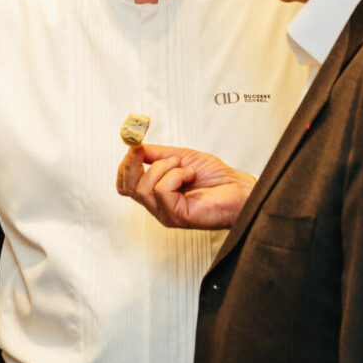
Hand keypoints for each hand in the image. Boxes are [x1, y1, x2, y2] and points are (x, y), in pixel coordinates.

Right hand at [116, 143, 253, 229]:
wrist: (238, 187)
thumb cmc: (215, 177)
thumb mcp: (180, 157)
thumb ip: (156, 154)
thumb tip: (135, 146)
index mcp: (155, 193)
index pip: (125, 185)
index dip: (125, 165)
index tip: (135, 146)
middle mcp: (157, 205)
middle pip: (127, 187)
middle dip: (132, 164)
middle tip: (142, 150)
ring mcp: (166, 213)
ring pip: (144, 188)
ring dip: (164, 168)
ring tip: (183, 166)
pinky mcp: (177, 216)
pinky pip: (162, 190)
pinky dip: (177, 176)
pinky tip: (190, 175)